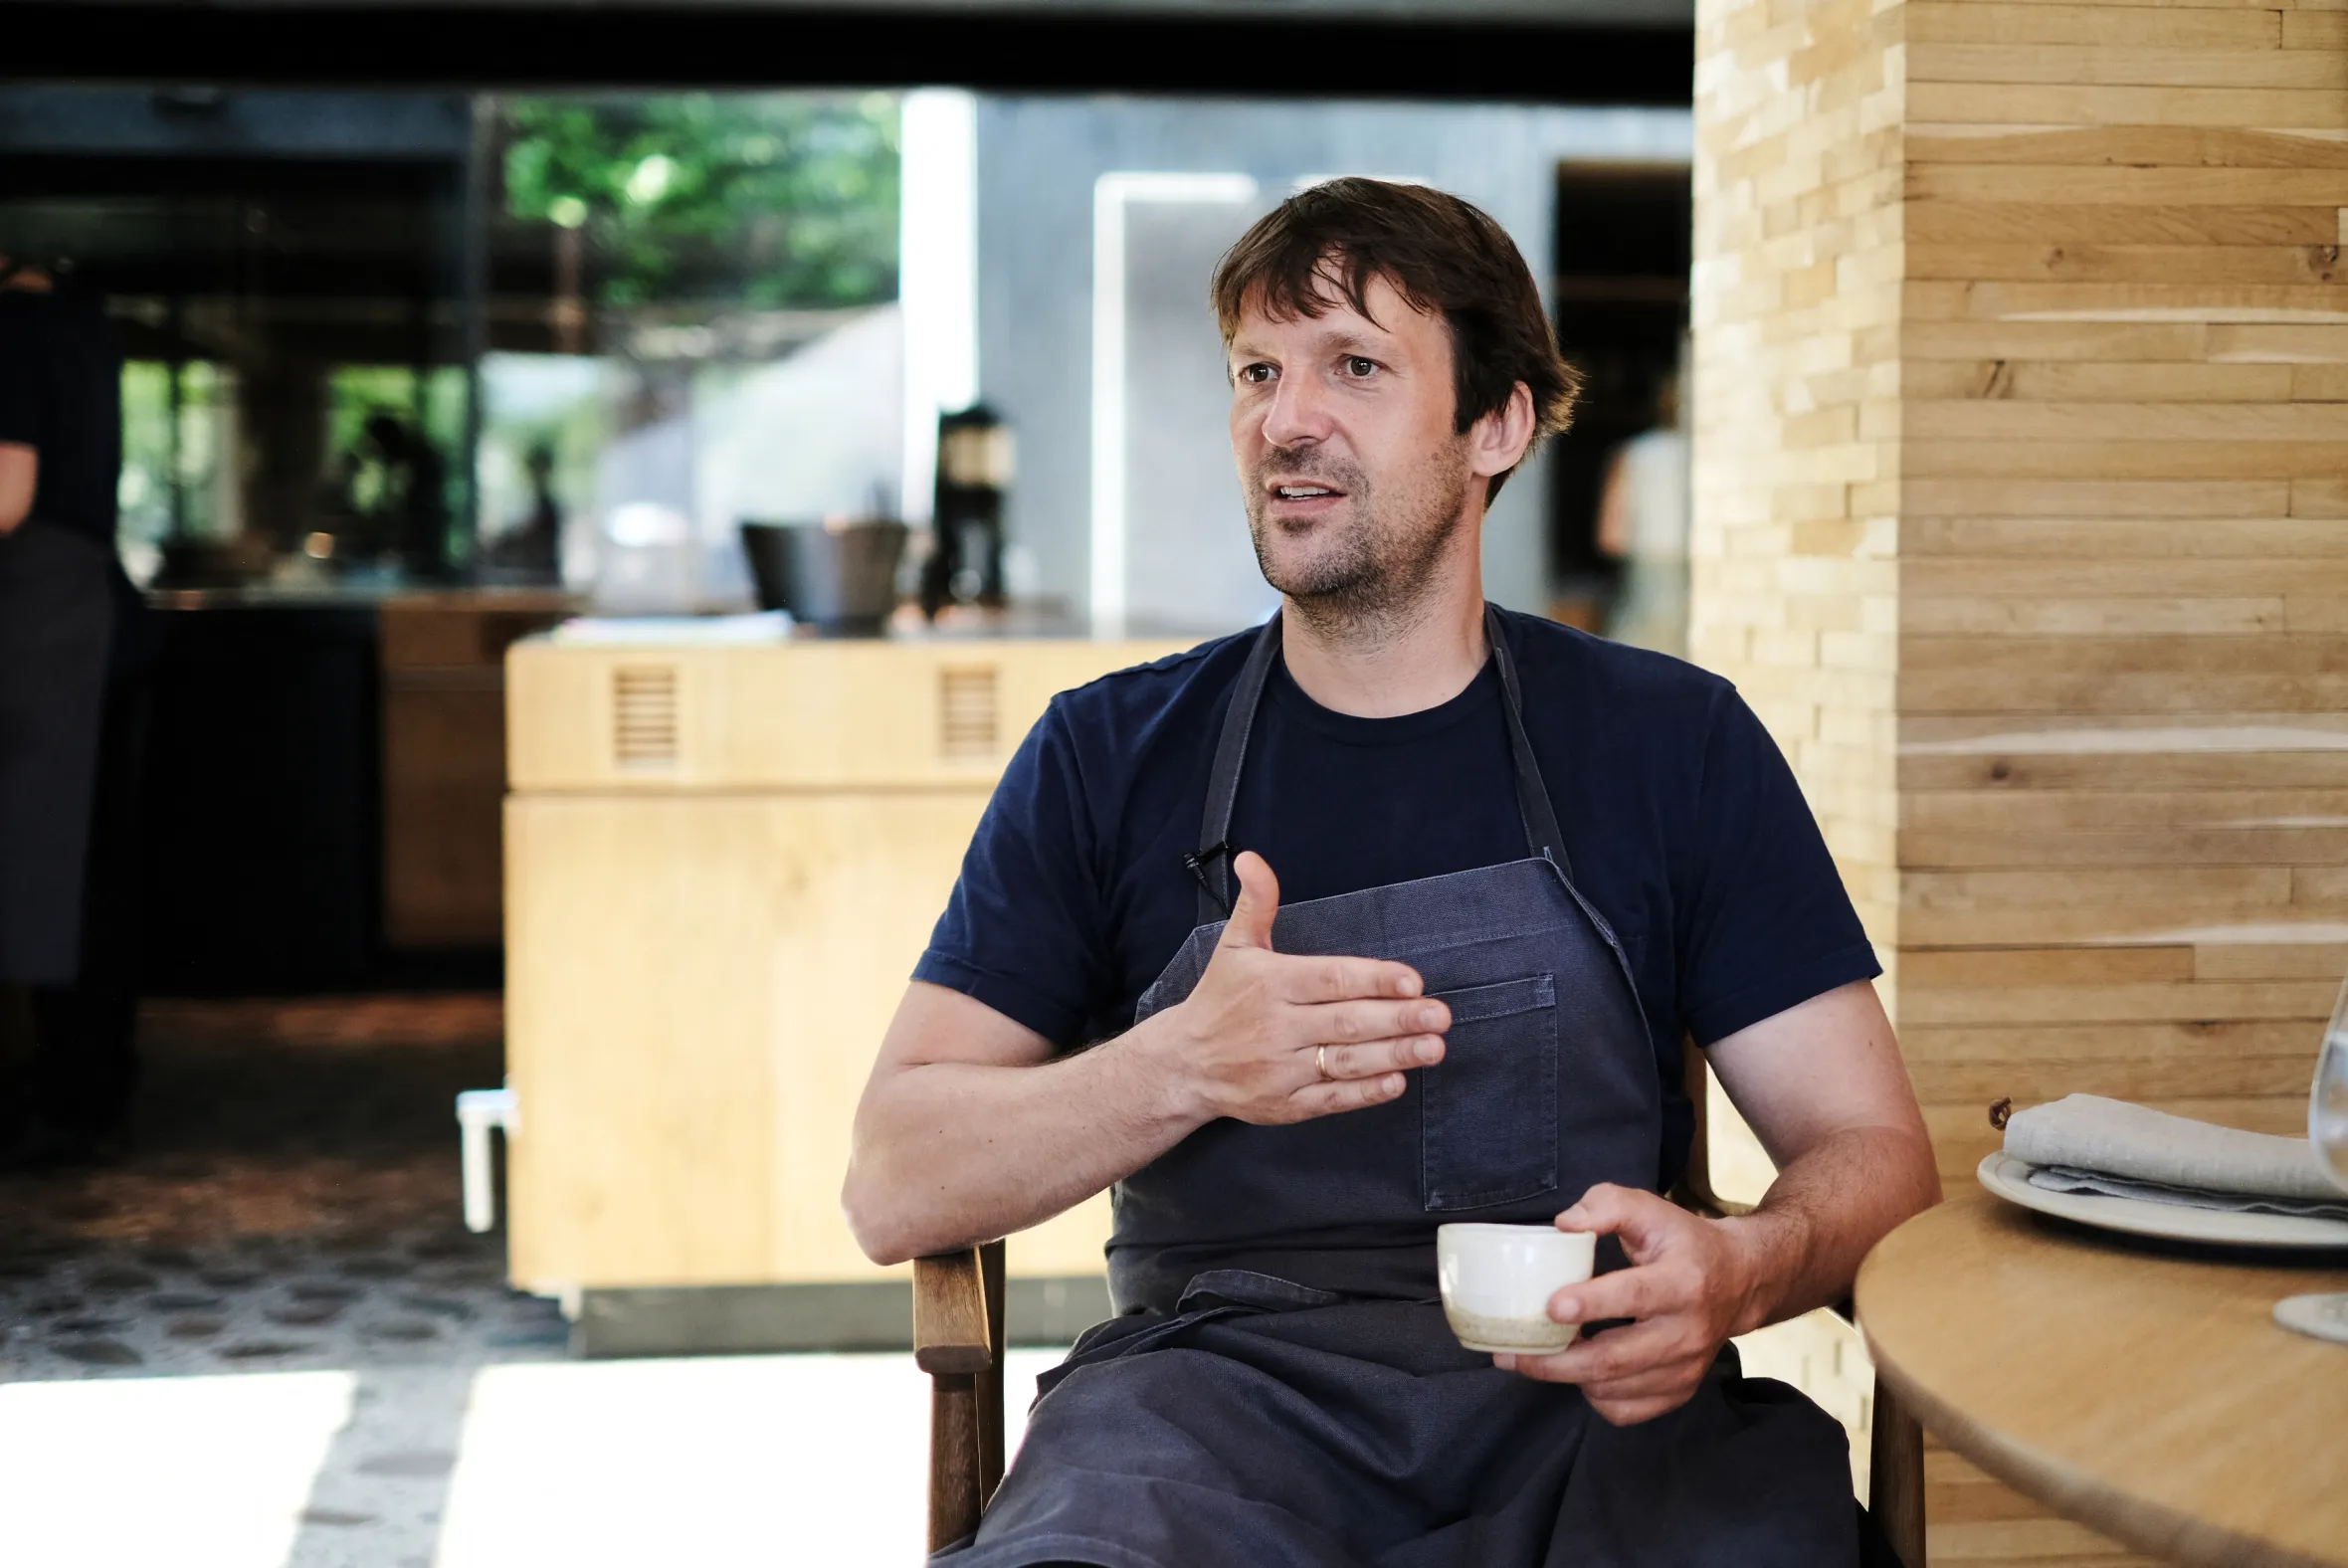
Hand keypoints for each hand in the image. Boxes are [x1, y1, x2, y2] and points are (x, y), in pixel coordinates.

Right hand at [1147, 851, 1447, 1125]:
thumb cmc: (1219, 998)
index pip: (1329, 980)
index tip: (1413, 982)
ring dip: (1393, 1055)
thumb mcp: (1234, 946)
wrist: (1183, 1064)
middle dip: (1397, 1019)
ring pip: (1344, 1062)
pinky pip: (1331, 1099)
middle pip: (1345, 1022)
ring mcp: (1280, 1069)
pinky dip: (1365, 1092)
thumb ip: (1256, 903)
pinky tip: (1397, 1081)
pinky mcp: (1284, 1105)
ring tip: (1433, 1047)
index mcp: (1270, 983)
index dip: (1373, 980)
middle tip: (1439, 1015)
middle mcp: (1275, 1027)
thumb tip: (1252, 858)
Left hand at [1493, 1184, 1763, 1425]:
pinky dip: (1594, 1397)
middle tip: (1513, 1352)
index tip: (1551, 1306)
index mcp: (1683, 1280)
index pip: (1634, 1296)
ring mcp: (1685, 1367)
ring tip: (1531, 1358)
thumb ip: (1606, 1205)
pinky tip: (1579, 1372)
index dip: (1591, 1303)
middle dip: (1558, 1360)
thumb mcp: (1650, 1210)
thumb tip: (1563, 1225)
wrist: (1739, 1280)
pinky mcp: (1680, 1391)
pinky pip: (1627, 1411)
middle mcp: (1687, 1331)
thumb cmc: (1682, 1242)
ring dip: (1566, 1378)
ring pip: (1615, 1389)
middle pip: (1616, 1357)